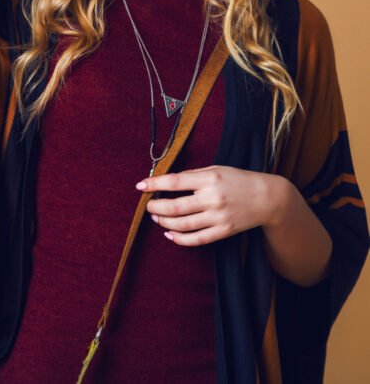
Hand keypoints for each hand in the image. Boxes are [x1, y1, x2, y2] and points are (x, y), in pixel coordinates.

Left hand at [138, 165, 284, 245]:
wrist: (267, 198)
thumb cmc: (238, 180)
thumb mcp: (216, 169)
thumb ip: (193, 175)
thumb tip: (168, 181)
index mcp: (210, 178)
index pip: (175, 181)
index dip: (155, 184)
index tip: (140, 186)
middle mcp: (212, 198)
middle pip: (175, 207)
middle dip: (156, 208)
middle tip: (148, 206)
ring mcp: (218, 216)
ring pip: (182, 225)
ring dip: (164, 223)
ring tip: (157, 219)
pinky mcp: (223, 231)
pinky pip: (196, 239)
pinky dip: (180, 239)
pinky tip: (170, 234)